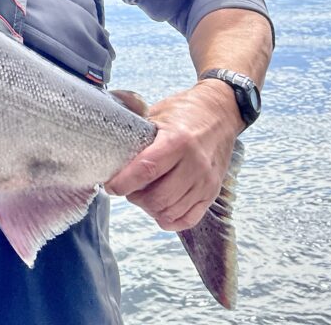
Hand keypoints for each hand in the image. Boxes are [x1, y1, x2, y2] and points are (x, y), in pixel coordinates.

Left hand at [104, 81, 242, 230]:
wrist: (220, 112)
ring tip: (143, 195)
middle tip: (127, 188)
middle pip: (158, 198)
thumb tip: (111, 154)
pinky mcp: (213, 192)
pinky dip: (169, 219)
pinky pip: (188, 219)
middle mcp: (194, 164)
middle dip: (134, 197)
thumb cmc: (184, 111)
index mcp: (178, 141)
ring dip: (150, 209)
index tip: (110, 186)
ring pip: (171, 211)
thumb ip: (137, 135)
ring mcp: (206, 181)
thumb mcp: (157, 115)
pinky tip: (159, 209)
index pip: (146, 170)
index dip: (123, 183)